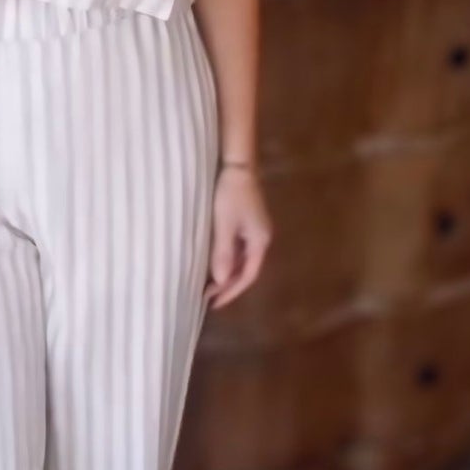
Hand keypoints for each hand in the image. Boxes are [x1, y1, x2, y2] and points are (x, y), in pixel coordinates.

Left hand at [204, 164, 271, 309]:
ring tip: (209, 285)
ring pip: (242, 260)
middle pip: (246, 270)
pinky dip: (227, 260)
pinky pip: (238, 249)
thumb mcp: (224, 225)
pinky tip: (214, 264)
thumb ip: (223, 253)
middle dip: (228, 285)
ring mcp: (255, 231)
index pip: (248, 276)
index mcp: (260, 242)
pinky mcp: (247, 223)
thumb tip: (221, 281)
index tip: (214, 303)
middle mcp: (261, 239)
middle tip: (208, 298)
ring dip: (227, 274)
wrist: (237, 166)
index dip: (231, 291)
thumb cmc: (230, 195)